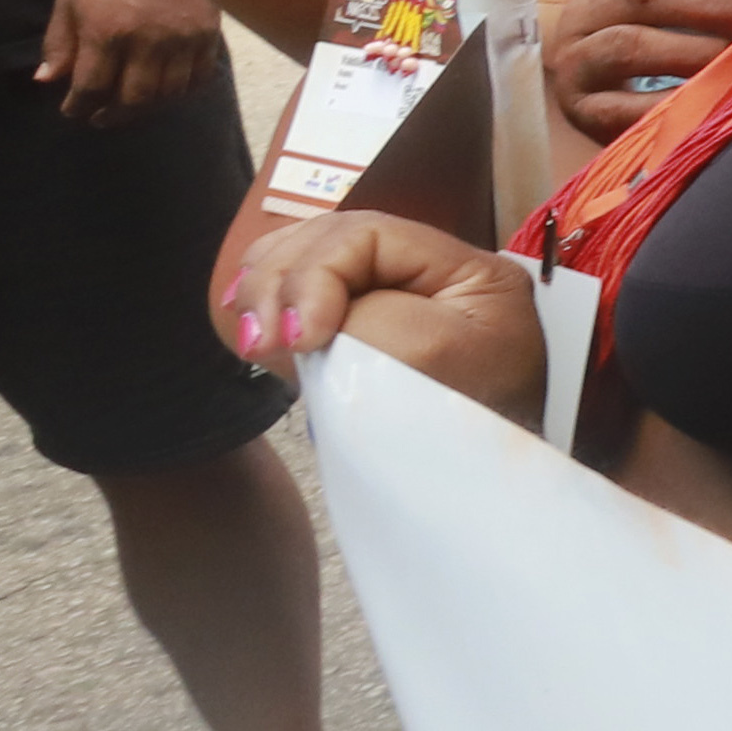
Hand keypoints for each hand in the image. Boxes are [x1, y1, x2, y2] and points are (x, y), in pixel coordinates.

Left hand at [34, 0, 214, 123]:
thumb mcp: (70, 2)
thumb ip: (58, 43)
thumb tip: (47, 80)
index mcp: (107, 33)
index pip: (91, 87)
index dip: (79, 106)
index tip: (72, 109)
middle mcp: (147, 43)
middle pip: (133, 99)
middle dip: (113, 115)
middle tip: (101, 117)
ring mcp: (181, 42)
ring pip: (167, 95)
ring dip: (147, 107)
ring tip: (132, 105)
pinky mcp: (207, 38)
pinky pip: (199, 79)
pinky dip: (182, 92)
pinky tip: (167, 90)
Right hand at [227, 210, 553, 422]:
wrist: (474, 495)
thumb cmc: (463, 433)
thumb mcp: (429, 362)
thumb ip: (366, 321)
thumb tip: (303, 319)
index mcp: (473, 272)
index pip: (369, 235)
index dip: (317, 276)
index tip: (299, 339)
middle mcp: (436, 273)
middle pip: (330, 239)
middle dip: (281, 281)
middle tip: (262, 342)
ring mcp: (393, 297)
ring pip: (306, 259)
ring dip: (267, 292)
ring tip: (257, 341)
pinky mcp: (359, 327)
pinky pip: (300, 294)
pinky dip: (270, 307)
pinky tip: (257, 334)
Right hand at [544, 0, 731, 142]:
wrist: (591, 99)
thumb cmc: (653, 40)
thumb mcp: (672, 3)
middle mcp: (589, 7)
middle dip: (714, 5)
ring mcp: (577, 58)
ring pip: (630, 45)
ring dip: (694, 52)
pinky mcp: (580, 108)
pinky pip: (620, 107)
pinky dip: (666, 106)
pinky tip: (706, 105)